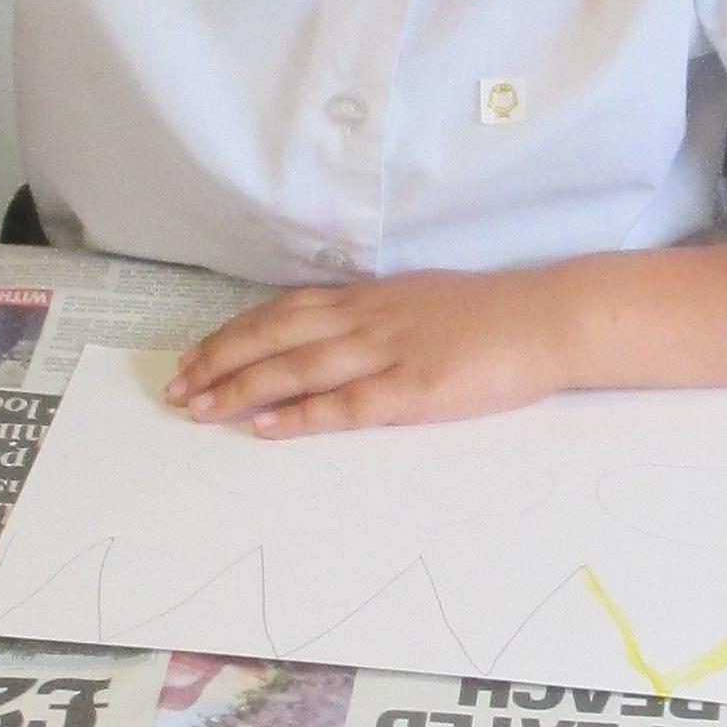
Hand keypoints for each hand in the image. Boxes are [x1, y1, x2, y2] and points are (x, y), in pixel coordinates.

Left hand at [168, 270, 584, 437]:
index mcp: (370, 298)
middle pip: (276, 334)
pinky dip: (302, 414)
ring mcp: (391, 352)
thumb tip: (332, 336)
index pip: (284, 312)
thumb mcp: (421, 304)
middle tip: (177, 387)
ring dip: (244, 387)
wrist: (550, 320)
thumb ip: (376, 319)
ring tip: (200, 408)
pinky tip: (266, 428)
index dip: (234, 335)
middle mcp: (369, 319)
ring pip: (300, 366)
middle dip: (221, 360)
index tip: (195, 357)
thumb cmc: (492, 317)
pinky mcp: (416, 389)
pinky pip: (348, 403)